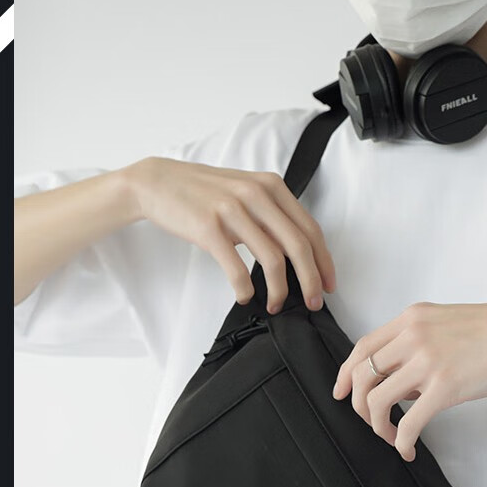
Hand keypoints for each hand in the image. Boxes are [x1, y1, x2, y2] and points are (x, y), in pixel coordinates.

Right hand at [125, 157, 335, 312]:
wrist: (157, 182)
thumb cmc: (203, 192)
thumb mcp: (244, 191)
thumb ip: (271, 213)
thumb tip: (297, 253)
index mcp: (271, 186)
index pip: (310, 228)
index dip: (324, 261)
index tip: (328, 285)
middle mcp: (256, 194)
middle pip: (298, 245)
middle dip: (311, 280)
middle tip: (313, 303)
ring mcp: (232, 209)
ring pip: (272, 259)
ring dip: (278, 290)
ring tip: (274, 304)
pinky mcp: (209, 227)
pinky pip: (236, 268)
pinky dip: (244, 289)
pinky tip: (244, 296)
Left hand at [332, 298, 486, 460]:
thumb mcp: (449, 323)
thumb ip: (421, 344)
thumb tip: (404, 383)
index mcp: (412, 318)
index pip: (362, 347)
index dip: (344, 374)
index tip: (339, 393)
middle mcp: (413, 336)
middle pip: (360, 374)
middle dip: (356, 404)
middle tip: (370, 422)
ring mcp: (427, 360)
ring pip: (375, 400)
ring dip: (376, 425)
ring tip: (392, 437)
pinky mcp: (446, 386)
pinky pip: (407, 422)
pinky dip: (401, 441)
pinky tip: (408, 450)